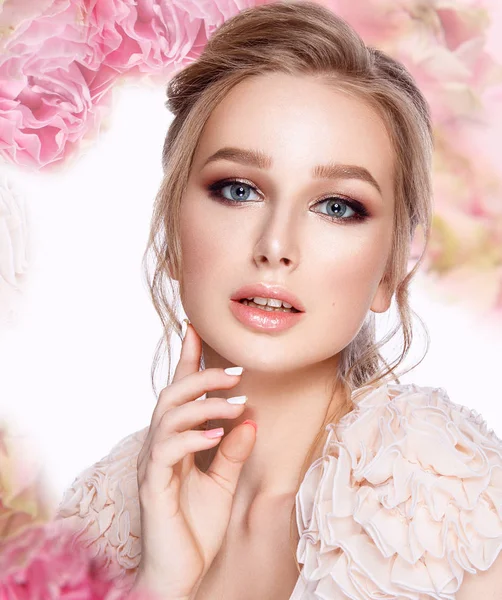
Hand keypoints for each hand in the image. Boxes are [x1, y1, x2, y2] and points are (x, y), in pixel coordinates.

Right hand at [132, 322, 256, 599]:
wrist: (180, 575)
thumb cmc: (196, 528)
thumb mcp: (223, 484)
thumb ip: (232, 452)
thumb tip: (249, 420)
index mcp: (176, 442)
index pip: (180, 394)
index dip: (188, 361)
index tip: (196, 329)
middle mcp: (160, 446)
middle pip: (172, 396)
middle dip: (202, 376)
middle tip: (237, 373)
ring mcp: (154, 465)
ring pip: (168, 416)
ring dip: (203, 404)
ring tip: (236, 403)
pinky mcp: (153, 486)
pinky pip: (168, 451)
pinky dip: (192, 438)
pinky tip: (217, 435)